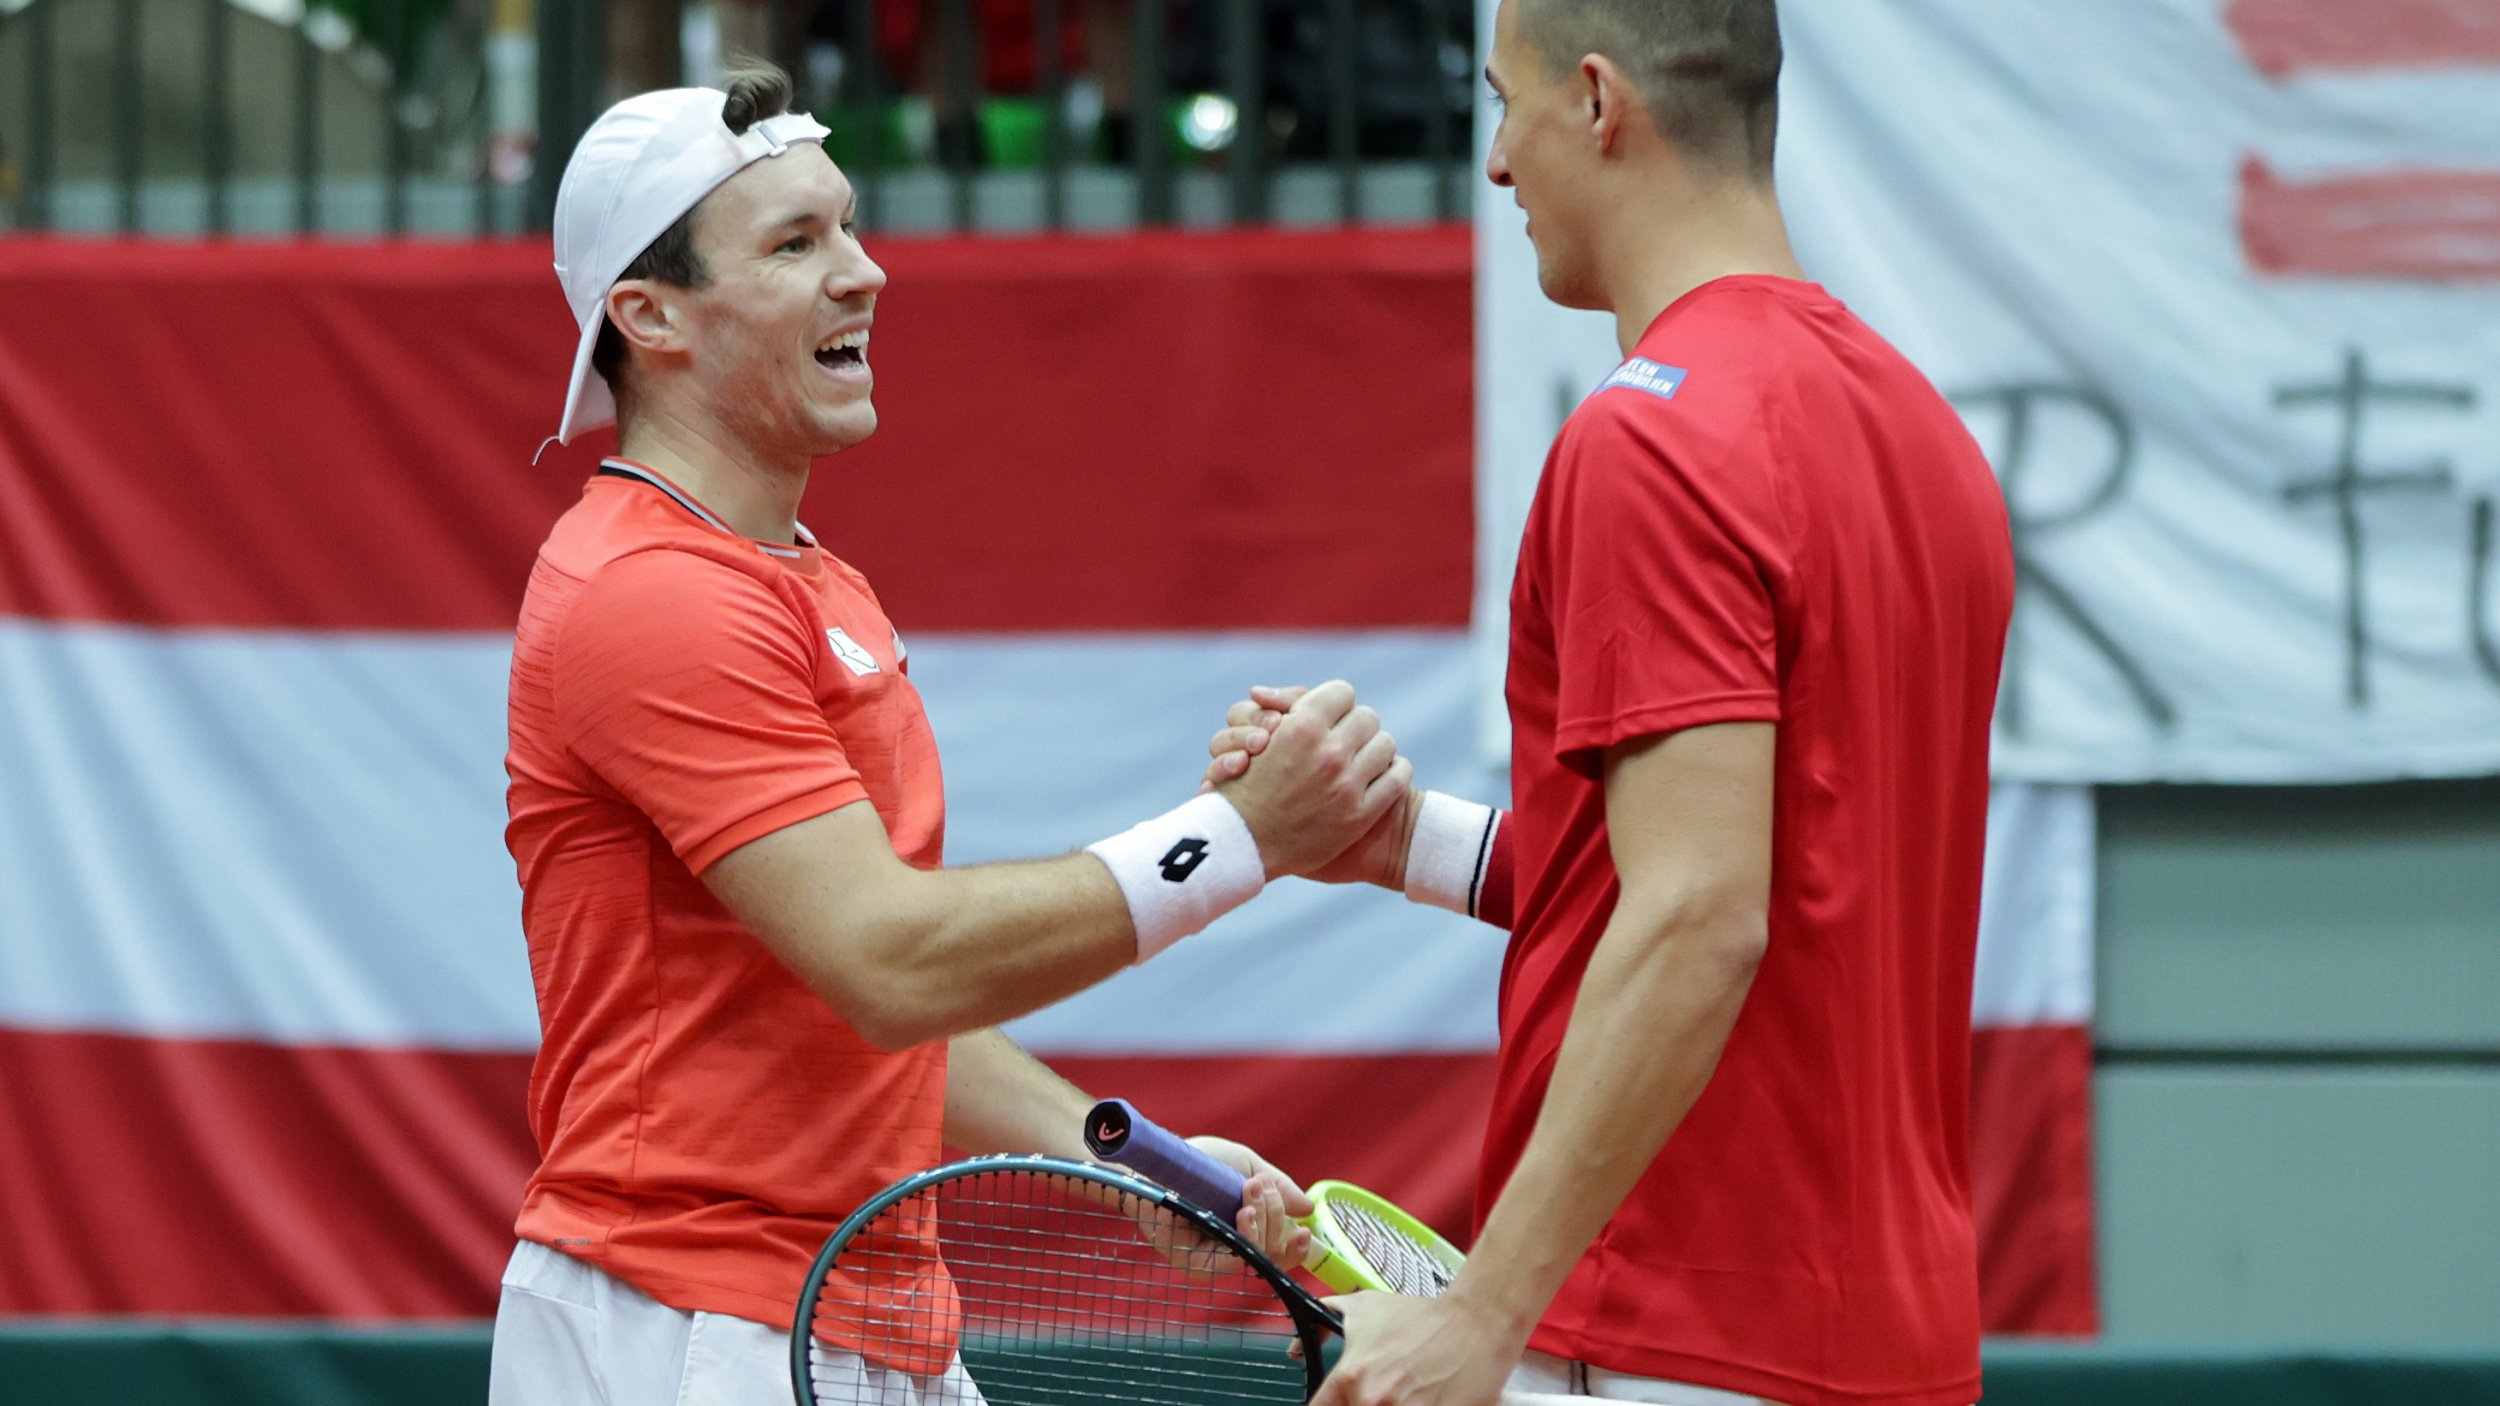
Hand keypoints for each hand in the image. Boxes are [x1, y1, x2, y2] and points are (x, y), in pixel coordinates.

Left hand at [1126, 1135, 1314, 1272]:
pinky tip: (1245, 1212)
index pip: (1278, 1253)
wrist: (1157, 1160)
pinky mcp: (1192, 1264)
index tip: (1305, 1230)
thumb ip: (1277, 1187)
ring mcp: (1211, 1260)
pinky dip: (1247, 1237)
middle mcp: (1229, 1250)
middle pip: (1274, 1254)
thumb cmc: (1197, 1162)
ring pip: (1257, 1257)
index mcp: (1245, 1232)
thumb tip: (1308, 1209)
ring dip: (1264, 1221)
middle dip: (1276, 1216)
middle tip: (1259, 1185)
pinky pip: (1232, 1262)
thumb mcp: (1246, 1166)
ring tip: (1251, 1189)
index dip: (1296, 1248)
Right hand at [1215, 680, 1411, 879]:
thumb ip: (1281, 708)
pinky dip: (1394, 772)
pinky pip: (1399, 777)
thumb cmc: (1244, 788)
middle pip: (1368, 716)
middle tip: (1345, 740)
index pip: (1343, 692)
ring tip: (1361, 759)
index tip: (1329, 717)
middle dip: (1355, 726)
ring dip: (1375, 749)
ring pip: (1387, 743)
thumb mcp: (1254, 738)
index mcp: (1302, 727)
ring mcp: (1347, 786)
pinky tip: (1382, 776)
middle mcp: (1328, 753)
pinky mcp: (1361, 815)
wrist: (1243, 846)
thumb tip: (1297, 694)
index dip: (1335, 703)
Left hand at [1311, 1291, 1519, 1405]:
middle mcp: (1372, 1402)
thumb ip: (1322, 1326)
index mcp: (1351, 1379)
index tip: (1338, 1404)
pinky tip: (1425, 1399)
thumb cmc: (1422, 1318)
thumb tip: (1295, 1351)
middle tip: (1385, 1396)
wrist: (1476, 1322)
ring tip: (1408, 1396)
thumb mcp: (1365, 1308)